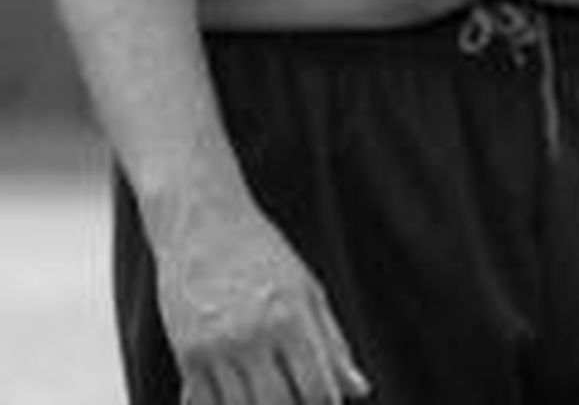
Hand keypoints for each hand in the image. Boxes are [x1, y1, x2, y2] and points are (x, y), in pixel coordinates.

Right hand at [153, 196, 370, 403]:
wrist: (204, 225)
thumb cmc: (262, 253)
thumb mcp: (308, 289)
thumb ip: (333, 344)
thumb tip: (359, 389)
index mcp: (291, 317)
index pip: (316, 388)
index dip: (325, 404)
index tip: (325, 402)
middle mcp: (253, 336)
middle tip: (294, 397)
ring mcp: (216, 348)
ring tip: (267, 394)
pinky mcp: (186, 355)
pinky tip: (235, 394)